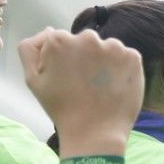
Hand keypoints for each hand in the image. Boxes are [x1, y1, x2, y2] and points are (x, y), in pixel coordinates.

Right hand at [21, 28, 141, 153]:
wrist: (95, 132)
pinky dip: (121, 69)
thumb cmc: (61, 108)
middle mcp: (87, 37)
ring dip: (104, 62)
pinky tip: (113, 87)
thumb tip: (49, 30)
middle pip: (85, 42)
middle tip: (83, 85)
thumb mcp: (33, 79)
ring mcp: (113, 46)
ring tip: (99, 88)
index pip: (61, 41)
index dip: (62, 61)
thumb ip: (30, 49)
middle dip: (84, 58)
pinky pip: (125, 58)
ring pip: (106, 49)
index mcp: (59, 40)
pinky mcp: (133, 57)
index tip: (65, 79)